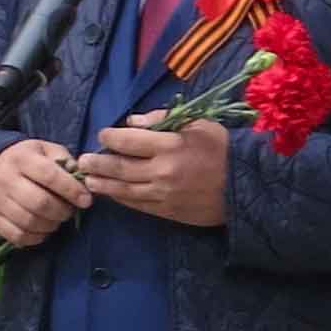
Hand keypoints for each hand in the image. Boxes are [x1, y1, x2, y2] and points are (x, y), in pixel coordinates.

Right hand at [0, 138, 90, 247]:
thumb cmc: (28, 160)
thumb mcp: (46, 150)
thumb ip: (65, 161)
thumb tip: (82, 179)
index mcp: (21, 158)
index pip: (49, 175)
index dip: (72, 190)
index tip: (86, 200)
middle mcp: (5, 178)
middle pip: (40, 203)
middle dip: (63, 211)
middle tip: (70, 210)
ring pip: (30, 222)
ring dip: (51, 225)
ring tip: (57, 218)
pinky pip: (18, 236)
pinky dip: (36, 237)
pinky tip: (43, 229)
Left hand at [80, 114, 229, 226]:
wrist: (246, 188)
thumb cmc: (223, 150)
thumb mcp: (200, 125)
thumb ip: (165, 119)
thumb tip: (133, 123)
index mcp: (170, 146)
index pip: (128, 141)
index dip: (110, 138)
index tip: (103, 136)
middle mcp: (162, 172)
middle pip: (120, 168)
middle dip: (98, 163)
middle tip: (83, 160)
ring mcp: (163, 195)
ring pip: (124, 190)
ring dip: (103, 185)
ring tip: (88, 180)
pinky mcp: (167, 211)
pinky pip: (138, 205)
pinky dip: (121, 199)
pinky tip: (111, 194)